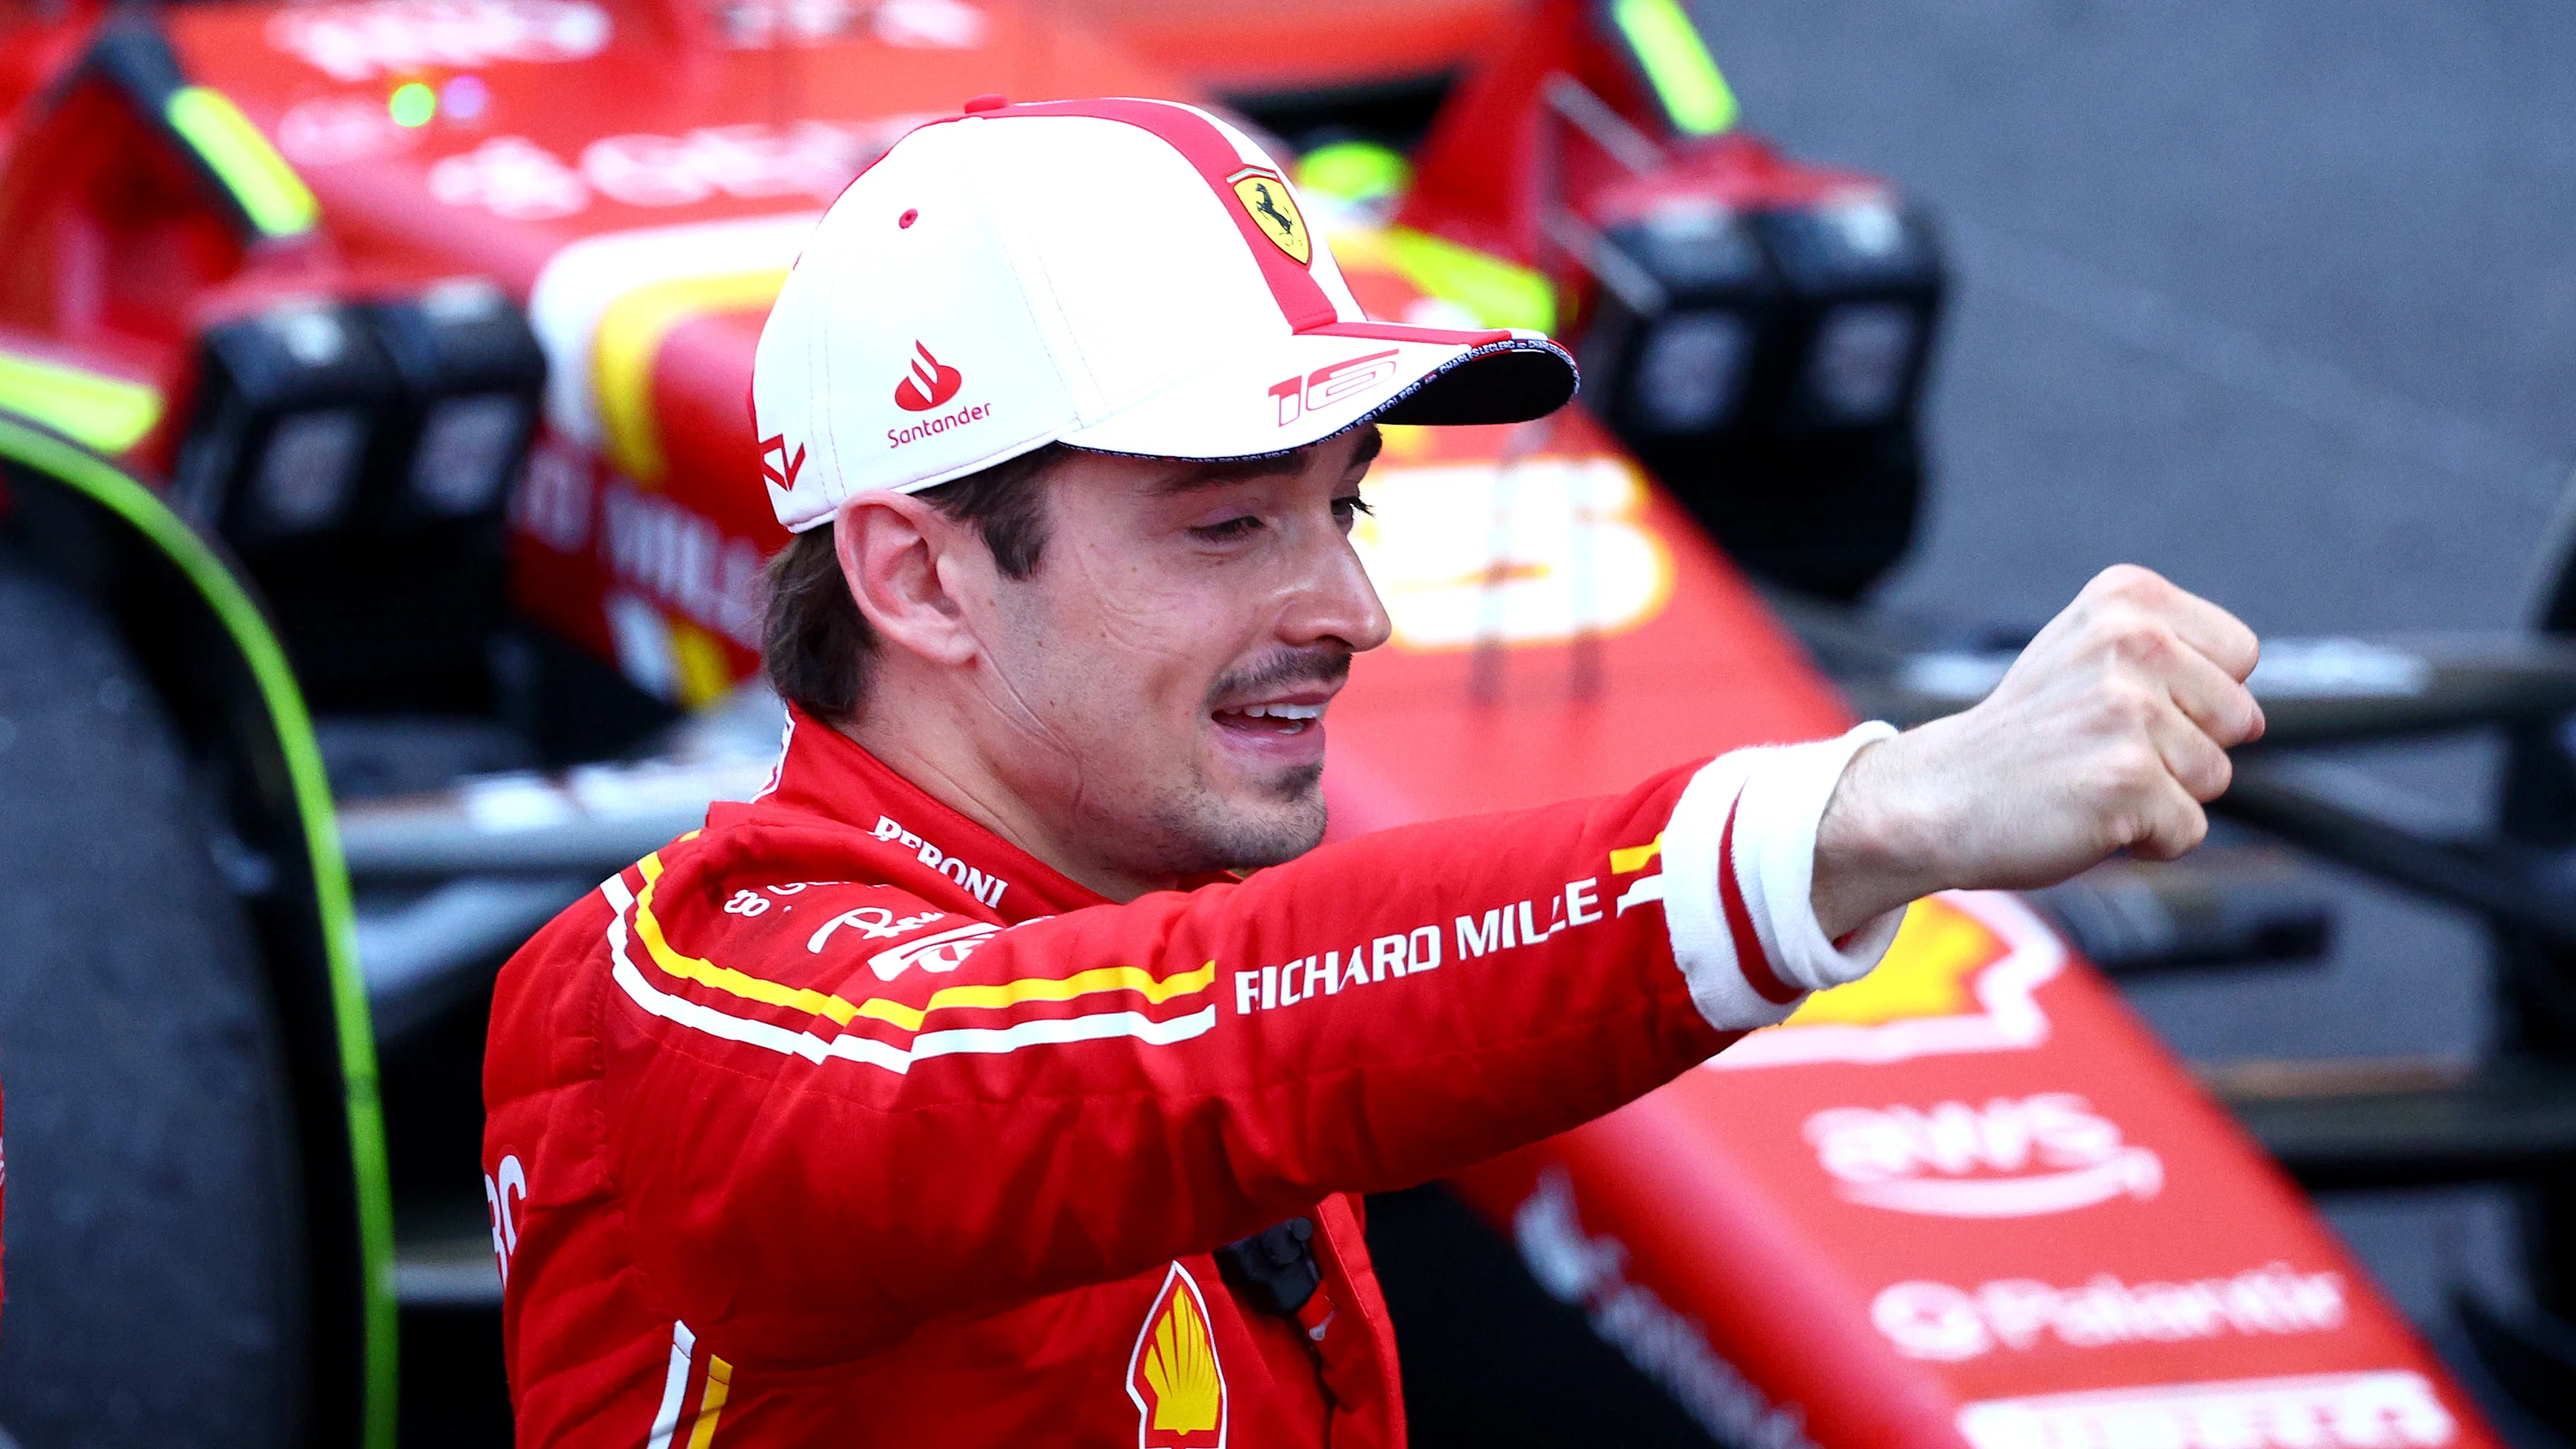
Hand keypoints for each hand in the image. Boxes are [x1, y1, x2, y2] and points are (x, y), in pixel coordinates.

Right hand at [1810, 565, 2265, 937]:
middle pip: (2238, 718)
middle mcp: (2131, 641)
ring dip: (2161, 795)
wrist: (1938, 797)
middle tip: (2097, 748)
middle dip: (2184, 748)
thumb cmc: (2023, 737)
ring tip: (2087, 780)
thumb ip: (2172, 658)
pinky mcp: (2128, 780)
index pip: (2239, 655)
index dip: (2193, 695)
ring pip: (2214, 777)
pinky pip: (2188, 830)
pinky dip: (2146, 841)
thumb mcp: (2087, 654)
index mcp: (2126, 598)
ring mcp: (2128, 711)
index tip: (2117, 703)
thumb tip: (2257, 719)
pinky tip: (2086, 817)